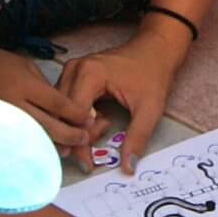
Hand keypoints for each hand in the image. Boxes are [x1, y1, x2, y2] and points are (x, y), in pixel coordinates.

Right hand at [0, 43, 102, 152]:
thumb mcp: (26, 67)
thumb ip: (44, 88)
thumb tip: (62, 108)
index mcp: (25, 85)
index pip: (58, 104)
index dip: (77, 114)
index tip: (90, 120)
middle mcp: (15, 103)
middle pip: (49, 126)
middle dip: (71, 134)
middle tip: (84, 138)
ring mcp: (3, 118)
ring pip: (35, 137)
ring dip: (54, 143)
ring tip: (69, 147)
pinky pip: (19, 140)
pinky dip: (34, 144)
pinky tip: (44, 148)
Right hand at [57, 24, 187, 171]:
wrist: (155, 50)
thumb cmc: (153, 74)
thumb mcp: (150, 108)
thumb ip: (137, 138)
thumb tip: (127, 167)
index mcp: (89, 74)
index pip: (74, 117)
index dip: (80, 144)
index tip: (89, 164)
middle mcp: (74, 69)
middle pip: (63, 115)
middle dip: (79, 135)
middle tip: (101, 139)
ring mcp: (71, 70)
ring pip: (62, 111)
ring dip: (78, 127)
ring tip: (104, 125)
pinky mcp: (72, 75)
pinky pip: (66, 104)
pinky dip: (78, 118)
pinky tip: (97, 119)